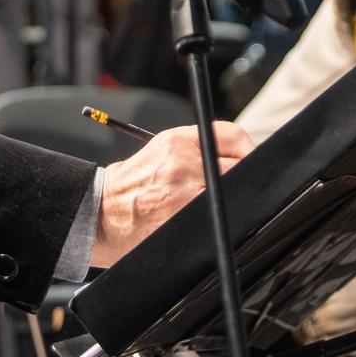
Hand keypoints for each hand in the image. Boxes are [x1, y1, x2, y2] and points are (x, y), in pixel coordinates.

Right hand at [91, 123, 254, 267]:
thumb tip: (245, 157)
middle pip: (241, 166)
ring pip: (233, 193)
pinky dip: (222, 219)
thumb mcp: (164, 149)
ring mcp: (186, 193)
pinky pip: (220, 217)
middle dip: (247, 176)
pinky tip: (211, 218)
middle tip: (245, 186)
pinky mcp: (187, 220)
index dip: (249, 150)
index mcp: (180, 140)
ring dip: (234, 199)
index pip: (234, 136)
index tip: (252, 160)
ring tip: (221, 204)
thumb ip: (201, 147)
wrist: (103, 211)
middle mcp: (185, 163)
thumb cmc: (136, 182)